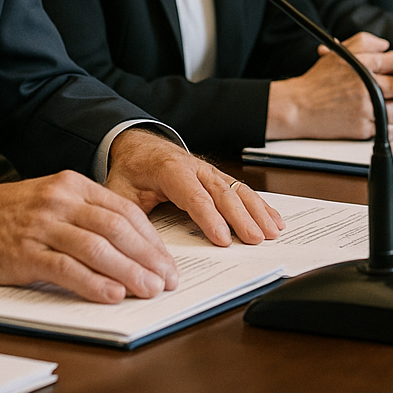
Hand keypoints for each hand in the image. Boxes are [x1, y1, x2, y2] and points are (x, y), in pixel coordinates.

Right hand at [0, 171, 177, 303]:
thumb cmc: (13, 213)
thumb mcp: (55, 200)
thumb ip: (88, 215)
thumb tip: (130, 246)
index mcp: (74, 185)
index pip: (125, 210)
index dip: (151, 238)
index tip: (166, 260)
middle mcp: (62, 201)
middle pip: (117, 228)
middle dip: (148, 257)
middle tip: (166, 279)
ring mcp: (43, 226)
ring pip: (97, 248)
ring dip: (128, 272)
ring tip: (148, 290)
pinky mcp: (25, 252)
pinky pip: (66, 269)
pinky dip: (93, 283)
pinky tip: (112, 294)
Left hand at [104, 129, 284, 247]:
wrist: (137, 147)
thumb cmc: (130, 171)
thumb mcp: (119, 191)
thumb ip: (127, 214)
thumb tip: (134, 245)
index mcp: (170, 170)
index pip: (194, 196)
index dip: (210, 218)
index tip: (223, 240)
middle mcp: (195, 168)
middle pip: (222, 193)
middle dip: (242, 217)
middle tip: (256, 239)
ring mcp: (209, 172)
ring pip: (237, 189)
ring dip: (257, 210)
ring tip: (272, 231)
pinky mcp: (217, 177)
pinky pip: (241, 189)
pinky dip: (260, 204)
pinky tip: (274, 218)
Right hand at [265, 31, 392, 139]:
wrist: (297, 106)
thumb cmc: (317, 81)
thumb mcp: (338, 52)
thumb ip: (365, 42)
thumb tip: (386, 46)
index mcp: (363, 62)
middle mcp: (366, 84)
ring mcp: (364, 107)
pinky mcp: (362, 128)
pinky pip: (392, 130)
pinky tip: (386, 122)